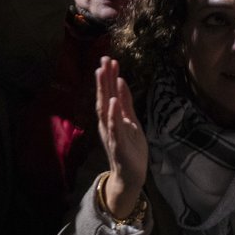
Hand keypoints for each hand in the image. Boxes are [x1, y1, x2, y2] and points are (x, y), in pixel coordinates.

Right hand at [95, 56, 147, 219]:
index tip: (109, 59)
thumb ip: (125, 103)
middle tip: (103, 59)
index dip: (109, 76)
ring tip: (103, 73)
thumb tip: (121, 81)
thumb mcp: (131, 121)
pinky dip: (112, 115)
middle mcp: (108, 122)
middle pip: (104, 96)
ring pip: (105, 109)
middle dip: (104, 78)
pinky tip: (112, 102)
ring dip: (104, 91)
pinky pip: (114, 128)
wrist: (131, 175)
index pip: (109, 93)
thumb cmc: (131, 148)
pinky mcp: (117, 144)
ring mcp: (111, 133)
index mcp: (112, 116)